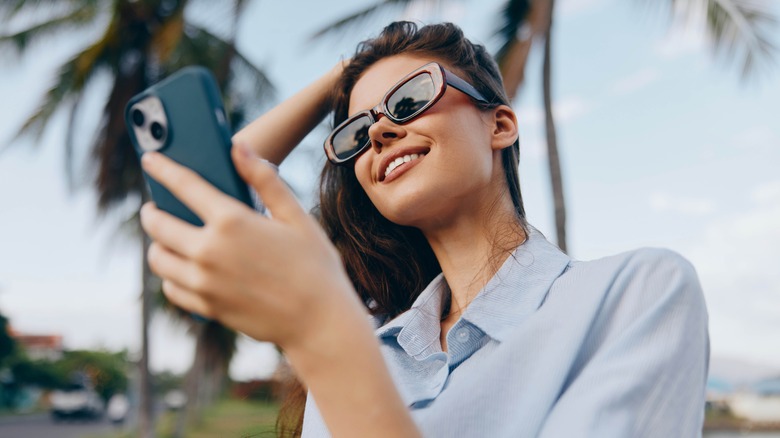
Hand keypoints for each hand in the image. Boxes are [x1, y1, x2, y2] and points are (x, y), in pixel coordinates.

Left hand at [139, 144, 358, 348]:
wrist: (320, 322)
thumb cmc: (315, 266)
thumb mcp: (296, 216)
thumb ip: (264, 180)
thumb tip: (239, 146)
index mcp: (232, 221)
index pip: (183, 185)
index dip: (162, 168)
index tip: (150, 159)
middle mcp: (210, 251)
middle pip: (158, 224)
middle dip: (152, 211)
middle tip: (155, 207)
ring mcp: (204, 283)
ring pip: (158, 259)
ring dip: (158, 244)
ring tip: (168, 238)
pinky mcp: (207, 308)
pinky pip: (172, 288)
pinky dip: (171, 275)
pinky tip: (183, 269)